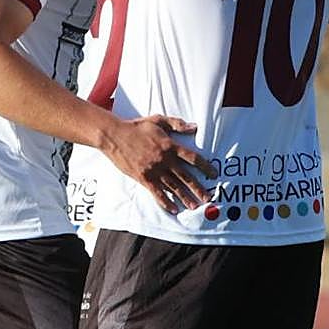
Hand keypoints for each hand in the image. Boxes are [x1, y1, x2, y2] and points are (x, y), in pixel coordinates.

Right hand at [99, 115, 216, 212]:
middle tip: (208, 198)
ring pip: (173, 187)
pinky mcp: (143, 178)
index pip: (193, 158)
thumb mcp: (158, 120)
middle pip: (186, 176)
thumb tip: (194, 128)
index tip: (213, 174)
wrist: (114, 135)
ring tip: (194, 206)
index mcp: (170, 145)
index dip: (205, 167)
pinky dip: (166, 202)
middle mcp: (165, 160)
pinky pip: (157, 193)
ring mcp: (154, 170)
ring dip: (185, 197)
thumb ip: (177, 124)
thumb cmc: (136, 127)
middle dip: (198, 188)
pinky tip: (173, 209)